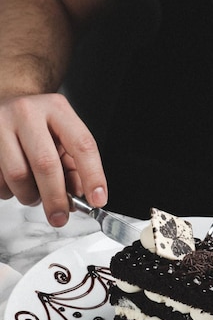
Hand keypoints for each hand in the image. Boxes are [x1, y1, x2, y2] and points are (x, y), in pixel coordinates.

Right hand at [0, 93, 107, 225]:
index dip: (93, 176)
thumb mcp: (63, 136)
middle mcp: (28, 113)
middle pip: (46, 164)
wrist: (5, 102)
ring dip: (30, 196)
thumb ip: (74, 167)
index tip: (97, 200)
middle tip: (60, 217)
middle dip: (56, 198)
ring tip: (35, 194)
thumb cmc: (39, 125)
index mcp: (57, 110)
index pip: (82, 145)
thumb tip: (78, 196)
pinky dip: (10, 191)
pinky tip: (16, 183)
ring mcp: (1, 124)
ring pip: (18, 176)